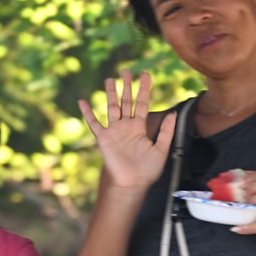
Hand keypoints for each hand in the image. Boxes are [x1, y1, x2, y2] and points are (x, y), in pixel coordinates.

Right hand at [80, 72, 174, 190]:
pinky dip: (88, 113)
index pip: (143, 103)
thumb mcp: (162, 150)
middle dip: (127, 86)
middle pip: (126, 101)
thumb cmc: (148, 170)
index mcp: (140, 127)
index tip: (146, 74)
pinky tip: (83, 102)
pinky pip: (94, 124)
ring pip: (112, 108)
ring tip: (110, 79)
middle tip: (127, 70)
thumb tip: (173, 113)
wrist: (133, 184)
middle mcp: (126, 126)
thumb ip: (166, 132)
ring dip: (111, 94)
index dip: (145, 89)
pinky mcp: (104, 139)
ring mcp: (114, 131)